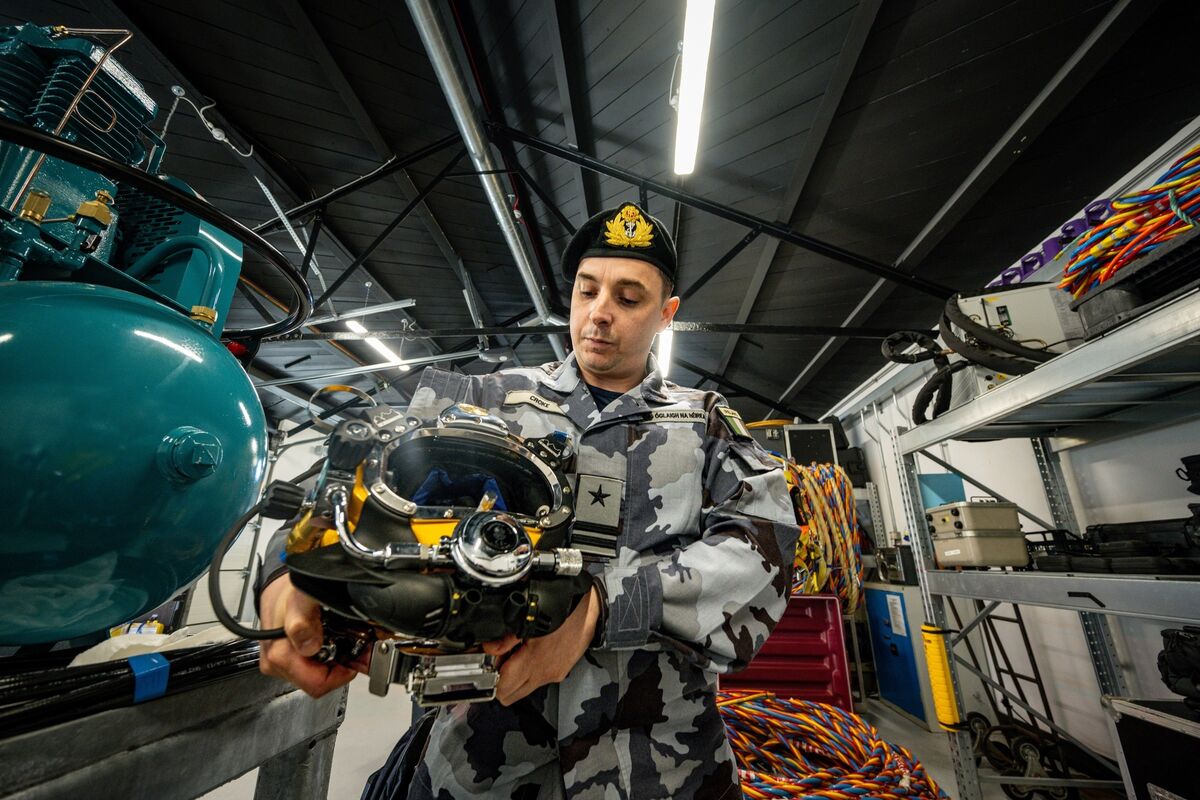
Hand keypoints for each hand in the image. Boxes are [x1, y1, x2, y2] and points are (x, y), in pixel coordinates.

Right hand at [257, 573, 367, 696]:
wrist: (276, 587)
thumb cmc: (287, 592)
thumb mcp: (300, 598)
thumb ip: (303, 620)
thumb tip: (309, 645)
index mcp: (279, 656)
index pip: (317, 685)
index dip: (341, 674)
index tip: (353, 657)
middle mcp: (276, 664)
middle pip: (318, 682)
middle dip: (338, 667)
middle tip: (352, 648)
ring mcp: (280, 665)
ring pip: (315, 676)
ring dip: (332, 662)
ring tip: (341, 642)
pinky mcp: (285, 662)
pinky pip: (310, 668)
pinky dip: (323, 657)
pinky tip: (329, 642)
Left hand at [483, 586, 600, 705]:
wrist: (589, 611)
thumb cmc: (564, 612)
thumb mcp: (528, 621)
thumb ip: (505, 639)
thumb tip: (488, 649)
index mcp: (534, 661)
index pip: (503, 690)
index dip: (491, 680)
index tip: (488, 667)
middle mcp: (543, 674)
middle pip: (510, 697)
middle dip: (500, 683)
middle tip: (499, 663)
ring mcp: (553, 675)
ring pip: (524, 690)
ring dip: (515, 678)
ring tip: (516, 654)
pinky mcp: (560, 672)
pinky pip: (538, 681)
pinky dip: (529, 672)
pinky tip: (531, 653)